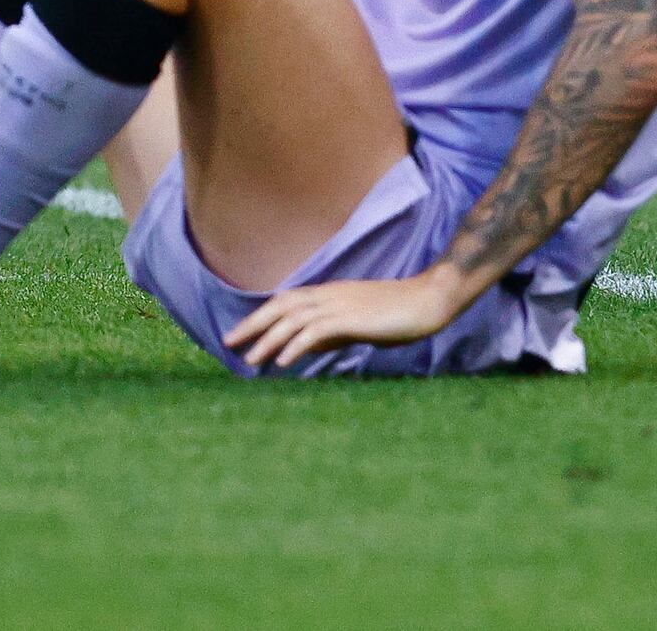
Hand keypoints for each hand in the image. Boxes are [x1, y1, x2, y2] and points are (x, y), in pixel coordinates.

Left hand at [223, 265, 465, 371]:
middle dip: (252, 324)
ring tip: (250, 360)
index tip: (239, 334)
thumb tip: (308, 347)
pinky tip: (282, 362)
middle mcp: (329, 295)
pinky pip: (316, 331)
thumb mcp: (358, 324)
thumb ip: (333, 333)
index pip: (285, 302)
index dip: (260, 317)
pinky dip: (296, 345)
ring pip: (293, 319)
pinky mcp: (351, 319)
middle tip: (228, 343)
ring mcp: (339, 305)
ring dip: (268, 339)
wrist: (428, 300)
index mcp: (329, 295)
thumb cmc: (397, 313)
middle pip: (281, 306)